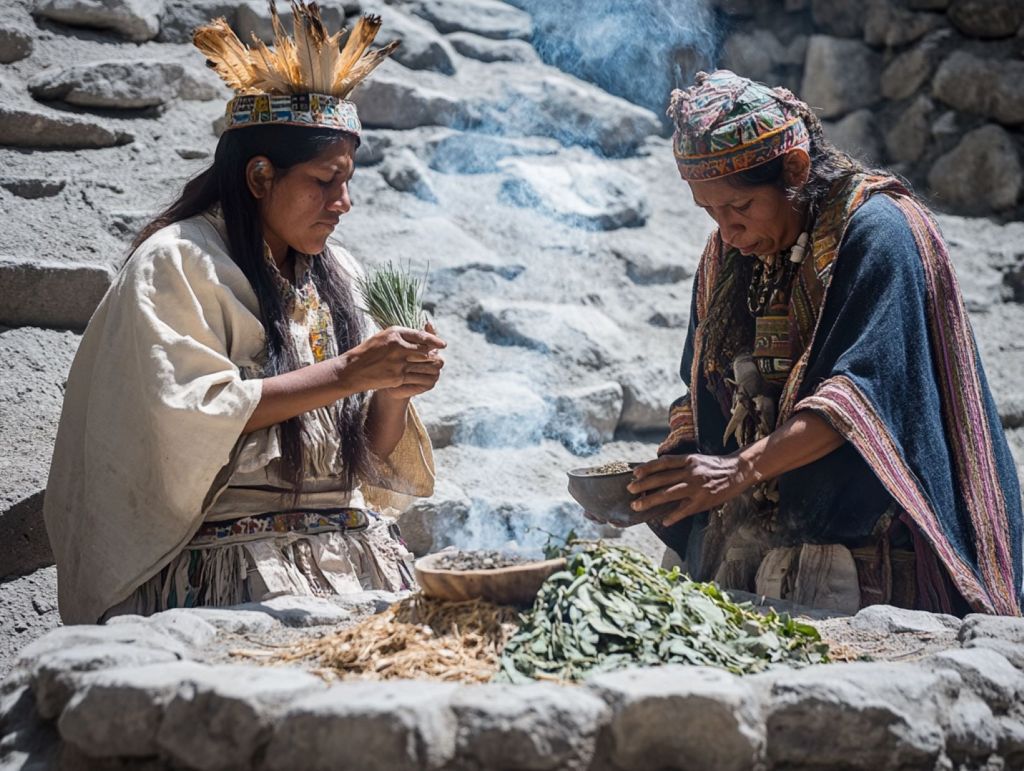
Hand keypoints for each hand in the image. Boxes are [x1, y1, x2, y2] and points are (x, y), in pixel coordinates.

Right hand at [339, 323, 444, 395]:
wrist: (353, 370)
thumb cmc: (369, 351)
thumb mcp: (384, 337)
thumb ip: (401, 336)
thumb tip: (422, 337)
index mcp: (394, 333)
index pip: (420, 335)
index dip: (434, 340)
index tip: (443, 344)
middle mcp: (398, 346)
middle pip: (425, 350)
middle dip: (434, 355)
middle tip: (440, 357)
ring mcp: (398, 362)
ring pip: (422, 364)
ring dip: (430, 367)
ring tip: (435, 368)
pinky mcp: (397, 377)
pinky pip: (415, 376)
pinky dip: (422, 377)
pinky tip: (426, 378)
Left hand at [627, 453, 753, 526]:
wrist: (739, 471)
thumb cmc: (715, 466)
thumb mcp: (697, 460)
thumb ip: (680, 465)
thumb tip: (658, 470)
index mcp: (688, 460)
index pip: (664, 463)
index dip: (648, 467)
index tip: (635, 473)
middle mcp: (691, 472)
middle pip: (662, 478)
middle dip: (643, 485)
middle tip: (630, 490)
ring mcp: (697, 487)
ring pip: (669, 493)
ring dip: (651, 501)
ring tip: (637, 506)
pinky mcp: (703, 501)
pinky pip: (684, 510)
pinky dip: (673, 516)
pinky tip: (663, 521)